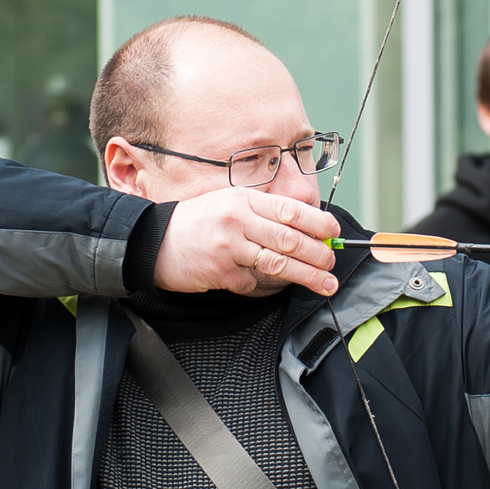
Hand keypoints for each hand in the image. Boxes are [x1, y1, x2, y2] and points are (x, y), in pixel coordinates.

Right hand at [151, 187, 339, 297]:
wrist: (155, 242)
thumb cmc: (198, 223)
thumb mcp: (228, 204)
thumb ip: (261, 213)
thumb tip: (304, 228)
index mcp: (243, 200)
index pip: (290, 210)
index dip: (318, 223)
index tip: (334, 233)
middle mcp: (238, 220)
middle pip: (290, 239)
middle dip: (318, 254)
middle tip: (332, 264)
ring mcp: (229, 247)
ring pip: (279, 264)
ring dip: (307, 276)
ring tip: (325, 284)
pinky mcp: (221, 272)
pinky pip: (253, 283)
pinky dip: (265, 288)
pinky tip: (274, 288)